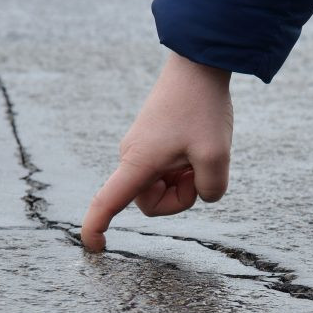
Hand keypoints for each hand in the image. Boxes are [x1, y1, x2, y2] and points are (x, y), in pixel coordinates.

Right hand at [81, 52, 232, 251]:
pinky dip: (186, 167)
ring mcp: (142, 149)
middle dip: (179, 198)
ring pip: (162, 188)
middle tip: (201, 171)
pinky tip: (198, 145)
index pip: (107, 202)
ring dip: (185, 181)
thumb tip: (202, 193)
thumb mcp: (218, 157)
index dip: (96, 227)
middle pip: (151, 203)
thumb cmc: (202, 107)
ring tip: (201, 153)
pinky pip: (168, 171)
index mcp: (139, 163)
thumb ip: (212, 190)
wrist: (198, 64)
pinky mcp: (153, 142)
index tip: (95, 248)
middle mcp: (133, 157)